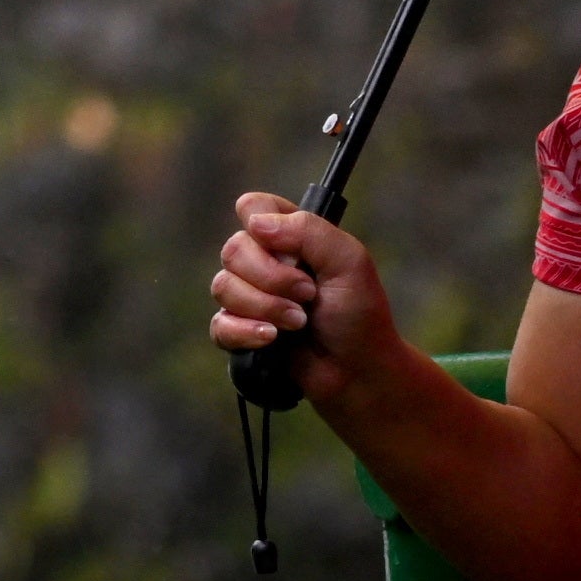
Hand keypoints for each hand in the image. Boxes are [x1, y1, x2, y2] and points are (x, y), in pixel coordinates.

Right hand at [207, 193, 400, 404]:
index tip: (287, 249)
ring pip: (223, 287)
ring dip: (264, 307)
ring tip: (298, 323)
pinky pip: (219, 325)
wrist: (358, 372)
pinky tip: (271, 340)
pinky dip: (245, 332)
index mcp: (289, 236)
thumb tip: (255, 224)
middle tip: (308, 296)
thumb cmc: (360, 315)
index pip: (252, 207)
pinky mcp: (241, 332)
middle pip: (233, 250)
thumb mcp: (349, 262)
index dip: (260, 224)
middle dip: (271, 278)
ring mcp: (250, 298)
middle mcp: (265, 262)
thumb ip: (309, 230)